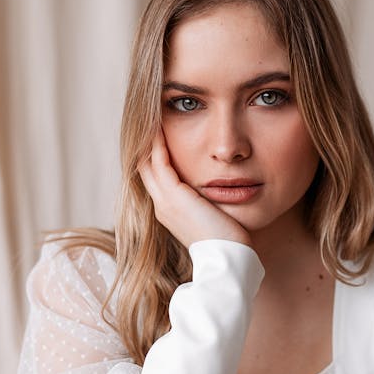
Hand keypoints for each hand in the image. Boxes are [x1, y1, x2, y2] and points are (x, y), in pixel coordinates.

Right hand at [139, 128, 250, 249]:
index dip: (154, 154)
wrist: (227, 260)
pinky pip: (159, 161)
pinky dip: (158, 143)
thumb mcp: (217, 217)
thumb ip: (213, 202)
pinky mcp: (174, 196)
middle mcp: (162, 205)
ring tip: (153, 113)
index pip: (155, 175)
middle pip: (144, 166)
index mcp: (170, 210)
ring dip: (149, 137)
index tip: (161, 131)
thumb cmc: (229, 242)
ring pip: (147, 161)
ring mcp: (165, 201)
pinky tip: (161, 124)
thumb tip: (225, 190)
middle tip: (151, 116)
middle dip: (146, 142)